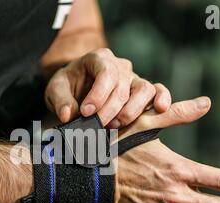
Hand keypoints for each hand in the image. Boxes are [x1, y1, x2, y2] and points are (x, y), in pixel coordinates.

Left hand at [45, 48, 170, 127]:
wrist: (76, 91)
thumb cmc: (67, 87)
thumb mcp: (56, 90)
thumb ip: (60, 100)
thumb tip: (68, 115)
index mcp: (99, 58)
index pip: (106, 73)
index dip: (98, 95)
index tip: (86, 113)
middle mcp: (120, 66)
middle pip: (122, 87)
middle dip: (108, 111)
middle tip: (95, 127)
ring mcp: (133, 78)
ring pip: (144, 90)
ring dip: (130, 112)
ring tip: (114, 125)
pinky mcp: (143, 92)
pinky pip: (159, 90)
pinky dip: (163, 98)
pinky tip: (160, 108)